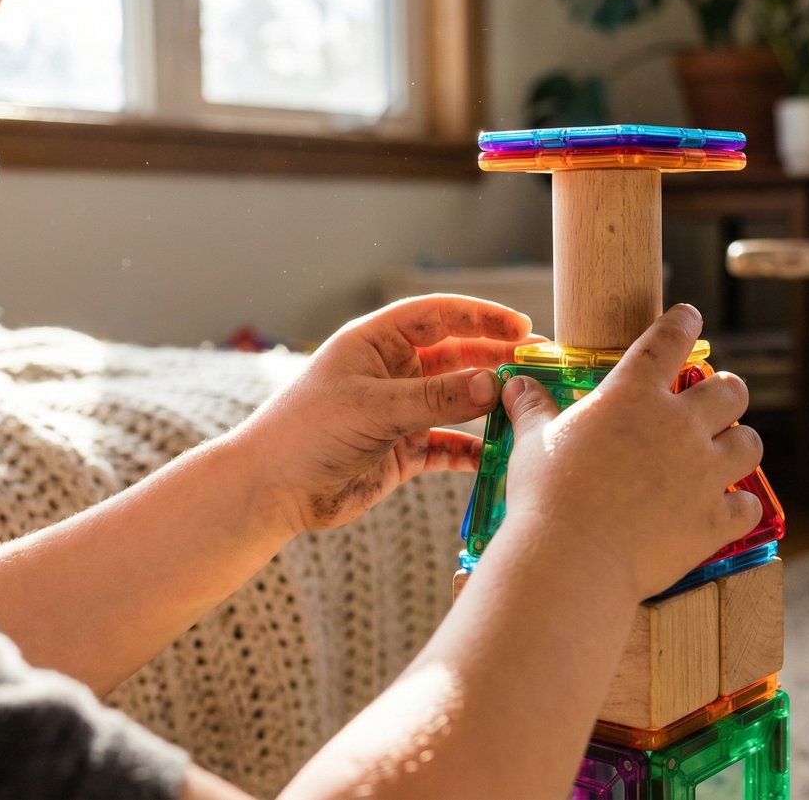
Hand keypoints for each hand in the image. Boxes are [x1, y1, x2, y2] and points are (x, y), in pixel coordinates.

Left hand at [233, 294, 537, 535]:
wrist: (271, 491)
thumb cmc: (306, 433)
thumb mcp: (373, 408)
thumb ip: (436, 398)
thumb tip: (495, 384)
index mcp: (376, 343)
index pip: (437, 316)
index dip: (480, 317)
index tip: (520, 326)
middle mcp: (392, 373)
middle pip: (455, 356)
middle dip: (495, 360)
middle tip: (536, 367)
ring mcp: (400, 412)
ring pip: (457, 401)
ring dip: (489, 404)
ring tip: (527, 407)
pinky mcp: (403, 451)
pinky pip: (450, 445)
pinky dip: (474, 450)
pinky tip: (500, 454)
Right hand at [491, 304, 763, 600]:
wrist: (572, 559)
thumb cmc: (546, 496)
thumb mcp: (533, 443)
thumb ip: (533, 409)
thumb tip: (516, 384)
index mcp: (634, 395)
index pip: (668, 340)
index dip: (683, 322)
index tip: (689, 315)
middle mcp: (679, 425)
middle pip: (731, 391)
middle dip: (728, 392)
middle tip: (717, 401)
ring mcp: (703, 473)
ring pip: (750, 443)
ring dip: (739, 445)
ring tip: (727, 453)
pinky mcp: (714, 520)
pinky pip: (748, 507)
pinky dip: (740, 508)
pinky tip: (728, 511)